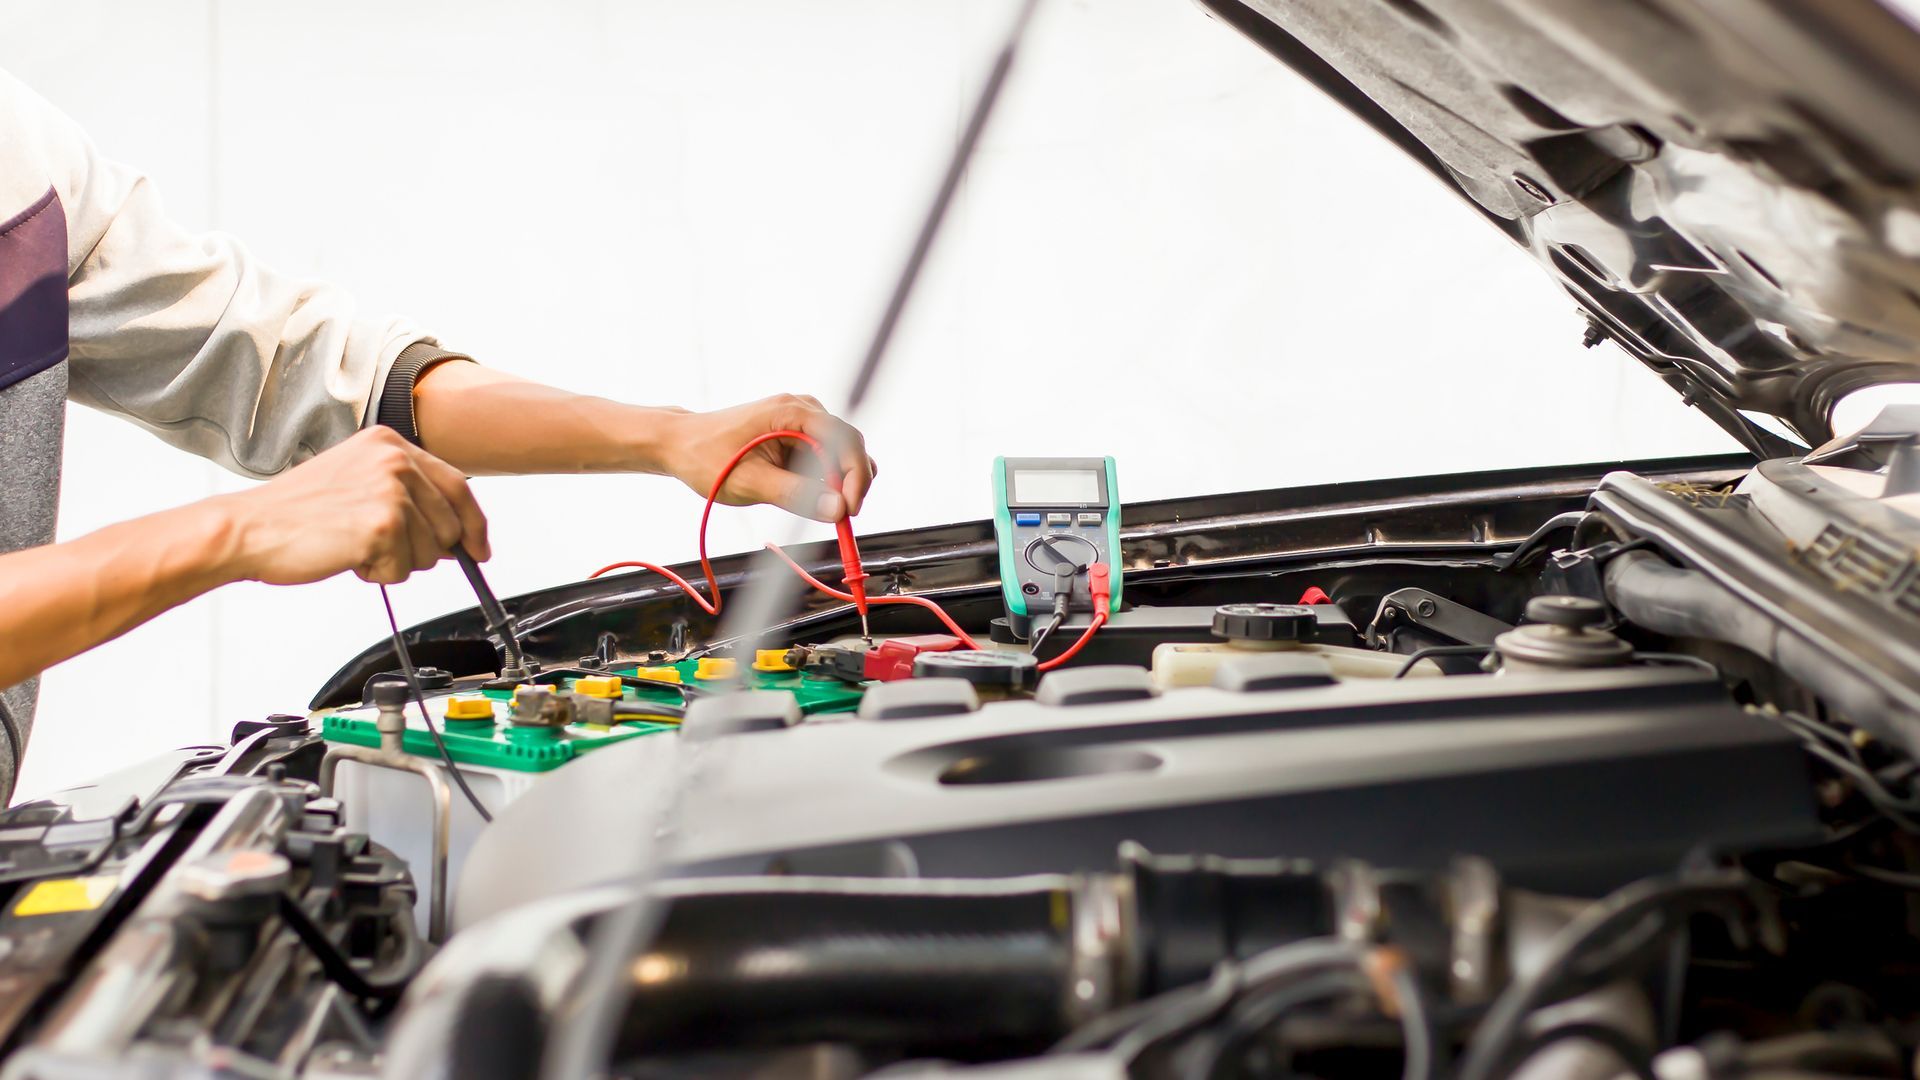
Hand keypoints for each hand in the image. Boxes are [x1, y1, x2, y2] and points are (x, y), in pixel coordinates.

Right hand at [214, 427, 490, 584]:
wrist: (249, 528)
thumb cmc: (296, 513)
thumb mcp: (357, 480)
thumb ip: (404, 492)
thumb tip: (455, 530)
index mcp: (390, 444)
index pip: (458, 486)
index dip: (473, 524)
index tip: (479, 549)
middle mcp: (396, 460)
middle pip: (450, 526)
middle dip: (423, 550)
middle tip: (377, 547)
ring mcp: (391, 490)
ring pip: (429, 553)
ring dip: (394, 562)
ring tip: (352, 544)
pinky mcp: (383, 525)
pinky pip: (403, 571)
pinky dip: (377, 574)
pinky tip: (346, 555)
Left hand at [662, 395, 877, 521]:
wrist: (681, 444)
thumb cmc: (706, 456)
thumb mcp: (748, 481)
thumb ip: (794, 494)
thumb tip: (836, 509)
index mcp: (792, 411)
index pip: (845, 439)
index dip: (855, 476)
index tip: (849, 509)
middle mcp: (803, 410)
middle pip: (849, 446)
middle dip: (850, 483)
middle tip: (839, 517)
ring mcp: (802, 422)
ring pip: (841, 456)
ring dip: (837, 485)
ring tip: (815, 508)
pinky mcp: (798, 436)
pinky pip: (825, 460)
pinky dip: (824, 483)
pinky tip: (806, 497)